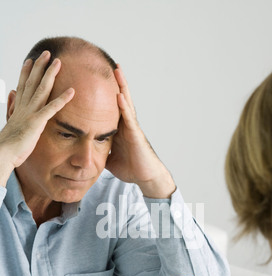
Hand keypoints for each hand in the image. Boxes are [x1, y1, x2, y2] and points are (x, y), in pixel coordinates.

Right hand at [0, 51, 73, 184]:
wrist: (4, 152)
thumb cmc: (9, 143)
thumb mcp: (11, 123)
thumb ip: (12, 107)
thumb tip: (12, 93)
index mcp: (18, 107)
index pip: (23, 85)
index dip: (26, 72)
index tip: (30, 60)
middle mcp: (24, 106)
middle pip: (33, 82)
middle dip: (40, 66)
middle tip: (47, 53)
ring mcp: (31, 113)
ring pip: (42, 89)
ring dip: (50, 74)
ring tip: (59, 62)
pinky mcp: (37, 122)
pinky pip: (52, 108)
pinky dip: (62, 99)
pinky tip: (72, 91)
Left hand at [105, 64, 175, 197]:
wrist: (146, 177)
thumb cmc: (131, 168)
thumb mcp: (109, 158)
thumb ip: (100, 151)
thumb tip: (87, 150)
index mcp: (120, 128)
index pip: (110, 106)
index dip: (104, 91)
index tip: (95, 77)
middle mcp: (126, 124)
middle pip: (119, 98)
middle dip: (115, 81)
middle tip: (107, 63)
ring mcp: (132, 128)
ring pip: (126, 103)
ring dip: (122, 86)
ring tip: (116, 70)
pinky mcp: (136, 135)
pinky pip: (129, 118)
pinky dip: (124, 106)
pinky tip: (119, 95)